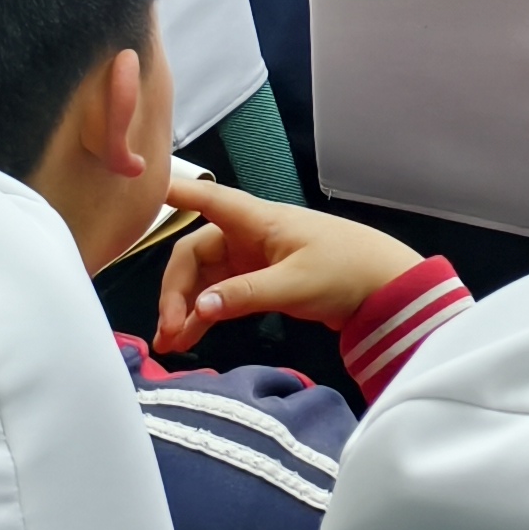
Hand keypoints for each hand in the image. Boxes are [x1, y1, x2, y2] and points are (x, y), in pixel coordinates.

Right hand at [150, 175, 422, 351]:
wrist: (386, 287)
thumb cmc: (346, 270)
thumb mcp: (294, 284)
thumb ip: (244, 295)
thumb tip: (198, 309)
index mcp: (257, 221)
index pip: (208, 199)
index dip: (176, 193)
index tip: (142, 186)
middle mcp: (248, 235)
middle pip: (195, 254)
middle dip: (176, 290)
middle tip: (169, 329)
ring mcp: (253, 259)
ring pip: (204, 279)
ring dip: (186, 307)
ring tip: (171, 342)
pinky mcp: (260, 281)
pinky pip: (221, 295)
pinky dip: (204, 313)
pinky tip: (190, 337)